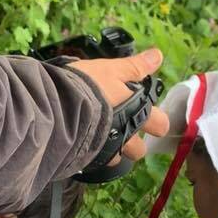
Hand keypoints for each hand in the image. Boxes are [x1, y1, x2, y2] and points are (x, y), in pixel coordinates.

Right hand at [68, 48, 169, 163]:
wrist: (57, 108)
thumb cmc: (88, 86)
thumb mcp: (111, 70)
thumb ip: (134, 67)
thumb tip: (158, 55)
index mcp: (137, 116)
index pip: (160, 125)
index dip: (156, 121)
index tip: (147, 114)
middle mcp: (126, 139)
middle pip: (140, 150)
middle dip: (134, 142)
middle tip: (120, 127)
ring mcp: (107, 153)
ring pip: (117, 160)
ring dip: (111, 150)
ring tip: (97, 135)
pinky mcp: (88, 161)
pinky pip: (94, 162)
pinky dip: (90, 153)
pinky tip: (80, 141)